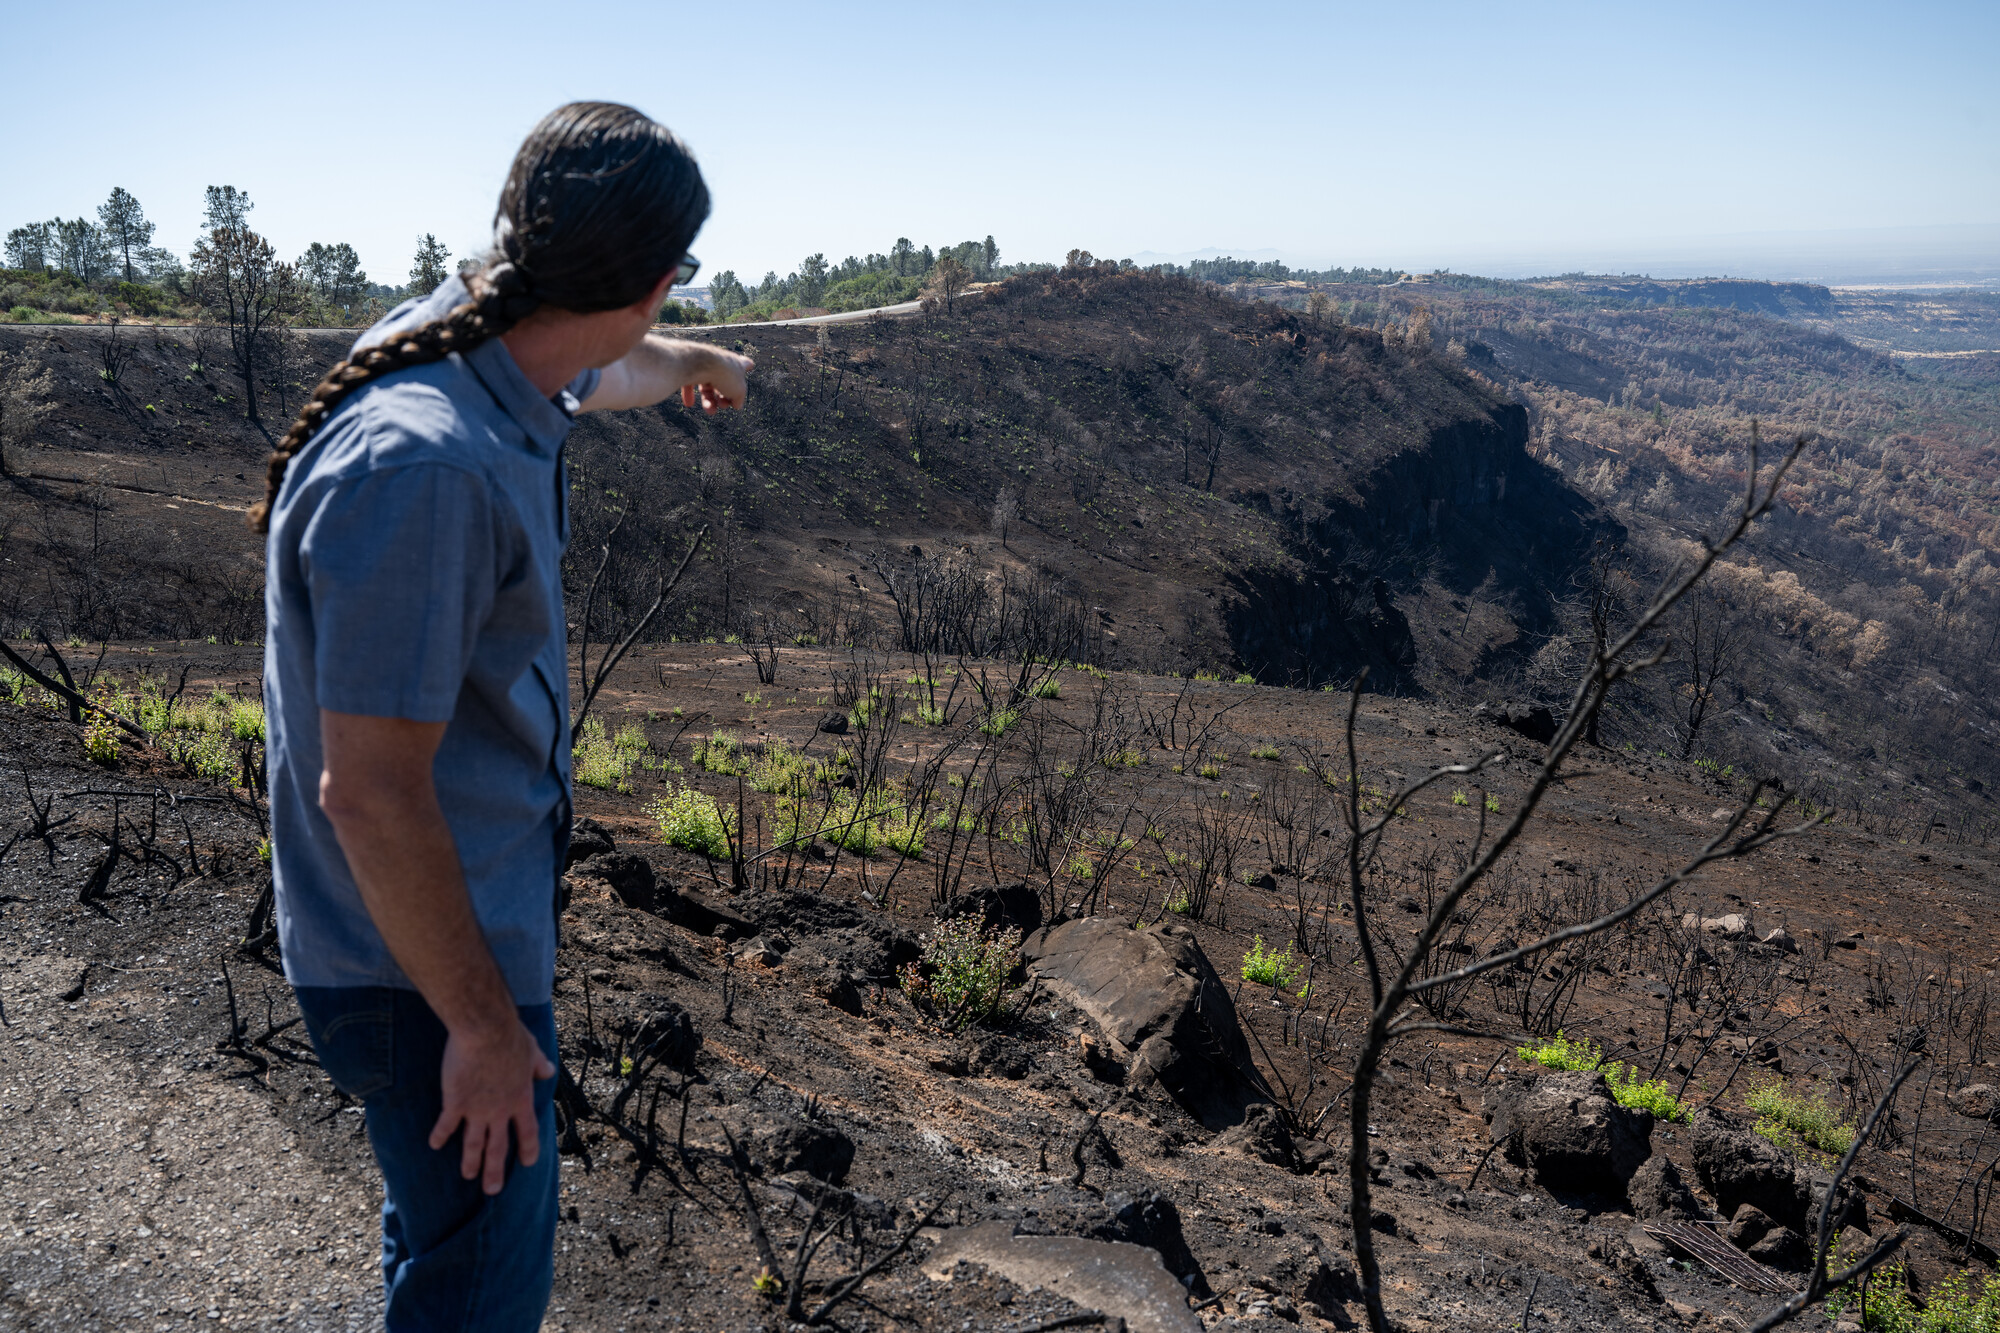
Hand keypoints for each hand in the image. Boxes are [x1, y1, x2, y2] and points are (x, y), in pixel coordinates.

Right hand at [429, 1016, 556, 1194]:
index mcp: (521, 1098)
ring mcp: (477, 1109)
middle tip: (492, 1190)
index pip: (527, 1131)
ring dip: (470, 1162)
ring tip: (468, 1176)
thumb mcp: (532, 1050)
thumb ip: (539, 1064)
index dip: (528, 1148)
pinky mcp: (455, 1102)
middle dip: (495, 1170)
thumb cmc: (511, 1036)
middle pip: (499, 1147)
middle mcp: (500, 1110)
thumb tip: (548, 1071)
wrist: (486, 1031)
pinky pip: (446, 1124)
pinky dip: (440, 1135)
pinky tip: (434, 1145)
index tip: (528, 1163)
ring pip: (474, 1143)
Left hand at [679, 347, 753, 413]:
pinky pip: (690, 382)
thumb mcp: (739, 391)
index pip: (745, 363)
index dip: (748, 366)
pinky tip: (689, 403)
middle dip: (723, 398)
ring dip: (708, 400)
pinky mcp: (689, 367)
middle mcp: (720, 361)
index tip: (751, 365)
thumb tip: (736, 405)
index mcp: (736, 363)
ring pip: (707, 385)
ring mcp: (704, 364)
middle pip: (723, 382)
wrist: (700, 363)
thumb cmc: (723, 374)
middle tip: (723, 405)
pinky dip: (690, 394)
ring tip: (710, 410)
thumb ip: (739, 399)